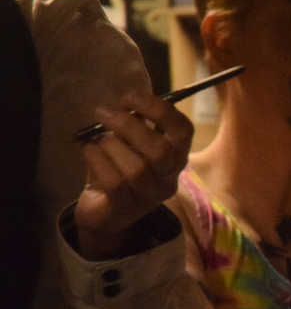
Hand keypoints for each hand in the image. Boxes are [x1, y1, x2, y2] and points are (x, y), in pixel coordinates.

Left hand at [75, 90, 193, 258]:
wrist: (104, 210)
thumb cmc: (118, 167)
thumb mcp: (131, 142)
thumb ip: (135, 122)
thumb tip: (125, 100)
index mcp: (176, 156)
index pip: (183, 131)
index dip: (160, 110)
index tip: (129, 98)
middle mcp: (169, 178)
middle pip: (161, 151)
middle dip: (129, 126)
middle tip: (102, 112)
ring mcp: (149, 196)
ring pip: (137, 169)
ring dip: (111, 146)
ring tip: (95, 139)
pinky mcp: (126, 208)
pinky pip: (115, 183)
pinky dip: (97, 161)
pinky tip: (89, 150)